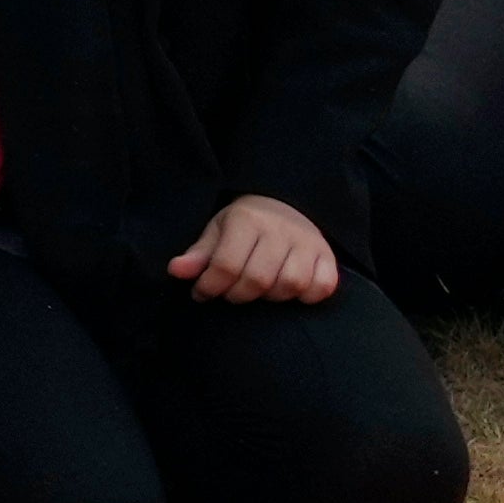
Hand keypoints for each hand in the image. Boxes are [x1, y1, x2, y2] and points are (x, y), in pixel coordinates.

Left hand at [171, 190, 339, 302]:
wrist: (284, 205)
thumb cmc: (243, 226)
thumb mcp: (216, 232)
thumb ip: (198, 254)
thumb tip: (175, 271)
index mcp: (247, 220)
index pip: (226, 265)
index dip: (210, 287)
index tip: (201, 294)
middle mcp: (280, 229)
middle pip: (259, 279)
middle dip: (238, 294)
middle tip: (230, 293)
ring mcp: (308, 242)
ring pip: (291, 284)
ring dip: (271, 297)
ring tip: (258, 291)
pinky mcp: (328, 255)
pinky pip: (323, 286)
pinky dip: (307, 296)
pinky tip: (290, 293)